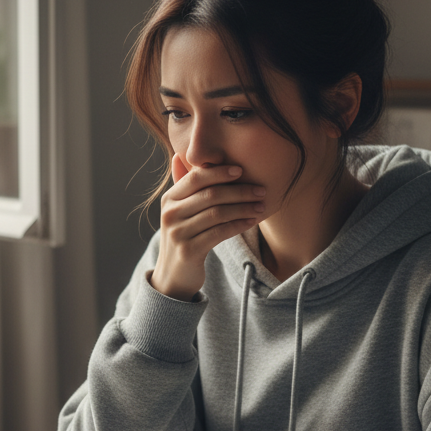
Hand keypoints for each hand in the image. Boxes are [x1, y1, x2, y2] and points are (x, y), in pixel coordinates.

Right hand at [151, 160, 265, 300]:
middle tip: (261, 190)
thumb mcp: (179, 211)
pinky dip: (238, 225)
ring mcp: (178, 233)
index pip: (196, 177)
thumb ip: (184, 187)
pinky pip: (220, 233)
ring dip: (243, 208)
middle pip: (210, 195)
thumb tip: (180, 155)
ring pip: (218, 214)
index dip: (220, 172)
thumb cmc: (183, 237)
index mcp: (169, 199)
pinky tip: (251, 222)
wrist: (173, 275)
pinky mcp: (189, 251)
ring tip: (260, 206)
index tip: (241, 170)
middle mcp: (170, 214)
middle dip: (239, 191)